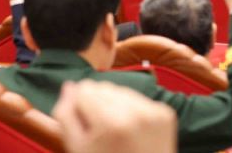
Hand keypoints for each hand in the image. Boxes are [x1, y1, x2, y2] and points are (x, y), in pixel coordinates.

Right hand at [54, 80, 178, 152]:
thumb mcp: (77, 150)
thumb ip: (66, 116)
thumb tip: (69, 86)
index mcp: (109, 123)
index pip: (84, 90)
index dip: (79, 108)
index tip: (84, 126)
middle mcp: (134, 113)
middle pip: (103, 87)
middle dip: (97, 105)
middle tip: (101, 133)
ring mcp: (153, 112)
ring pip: (121, 90)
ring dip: (114, 106)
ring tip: (116, 133)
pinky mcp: (165, 114)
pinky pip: (139, 99)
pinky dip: (132, 111)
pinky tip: (131, 133)